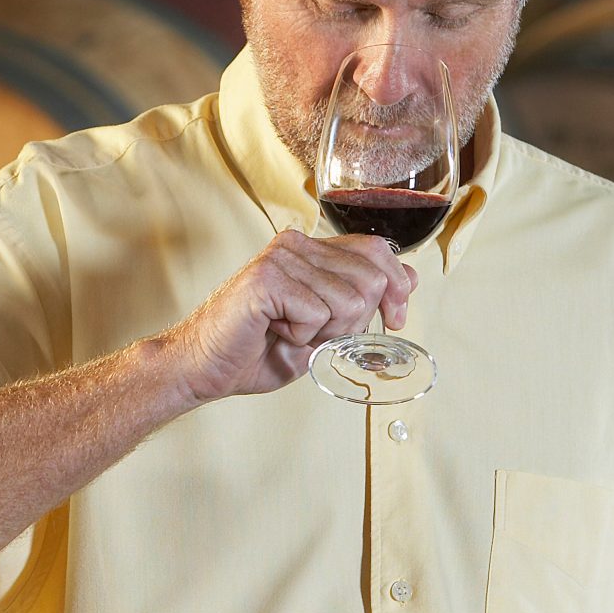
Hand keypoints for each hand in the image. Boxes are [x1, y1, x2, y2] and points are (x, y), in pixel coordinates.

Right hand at [161, 229, 414, 402]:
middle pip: (371, 278)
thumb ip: (362, 300)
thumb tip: (410, 280)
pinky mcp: (267, 278)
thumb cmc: (257, 350)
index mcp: (309, 250)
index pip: (378, 251)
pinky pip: (318, 312)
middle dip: (353, 321)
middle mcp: (295, 244)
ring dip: (324, 332)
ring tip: (287, 331)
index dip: (396, 287)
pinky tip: (274, 330)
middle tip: (312, 333)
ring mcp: (280, 257)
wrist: (203, 368)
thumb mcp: (324, 327)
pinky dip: (302, 335)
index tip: (394, 318)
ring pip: (348, 300)